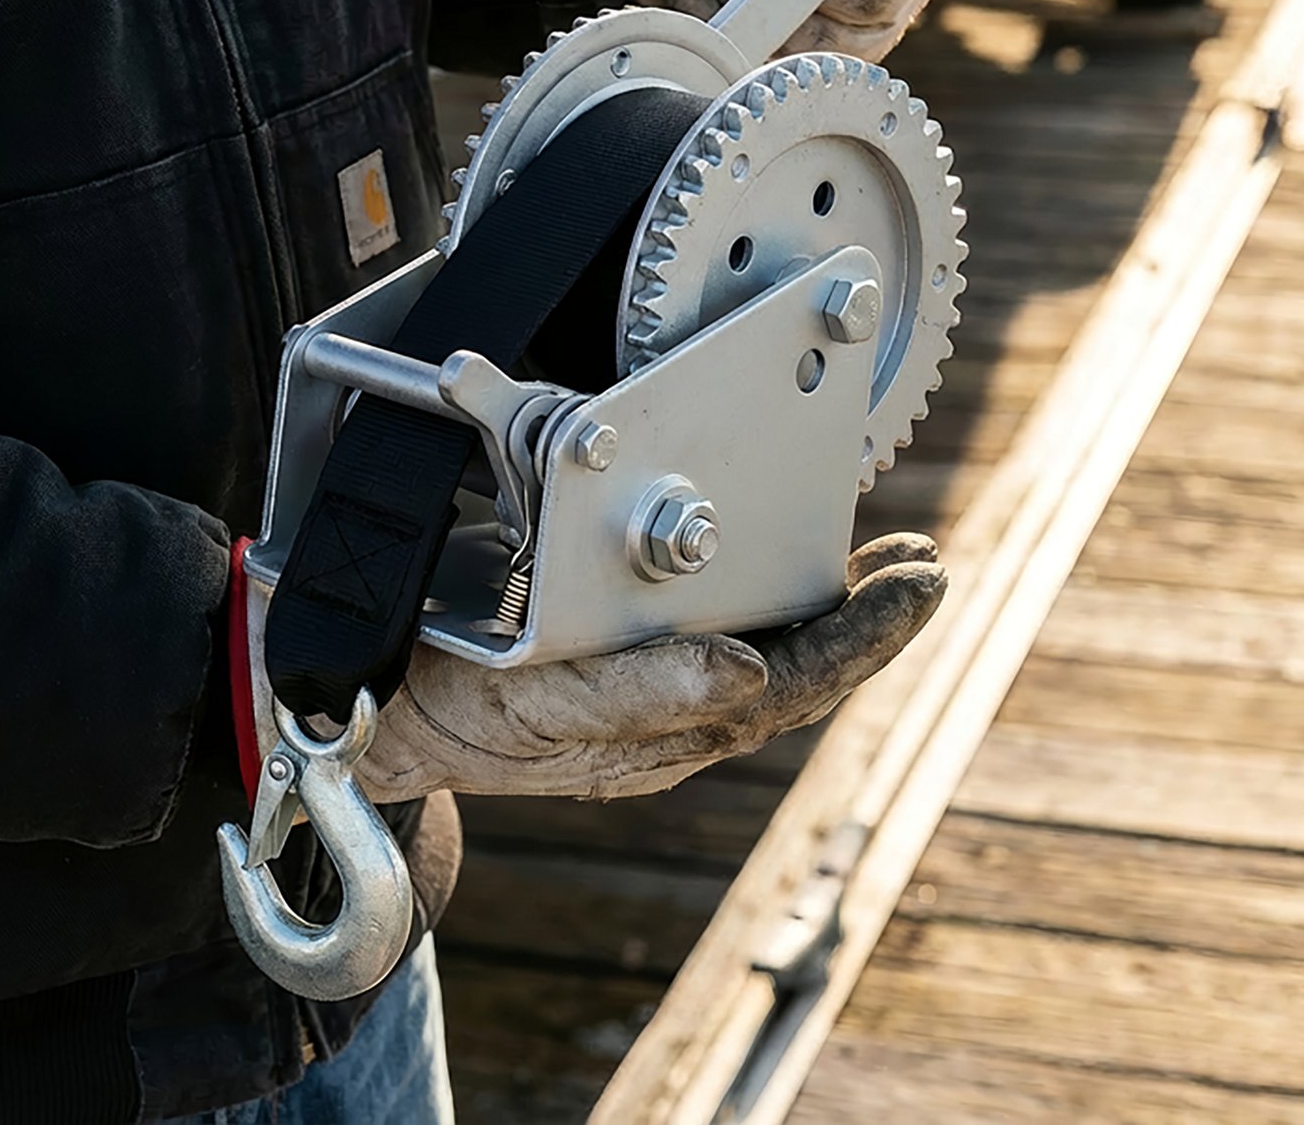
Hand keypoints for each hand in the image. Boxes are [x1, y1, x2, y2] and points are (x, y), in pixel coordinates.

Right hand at [353, 533, 944, 801]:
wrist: (379, 714)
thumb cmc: (449, 707)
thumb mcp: (536, 705)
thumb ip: (636, 695)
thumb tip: (745, 671)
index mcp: (655, 736)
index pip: (780, 693)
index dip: (849, 644)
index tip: (902, 593)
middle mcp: (668, 724)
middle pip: (793, 678)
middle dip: (868, 627)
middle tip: (925, 570)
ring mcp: (652, 701)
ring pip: (769, 660)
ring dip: (837, 614)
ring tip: (893, 568)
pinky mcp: (629, 668)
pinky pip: (727, 642)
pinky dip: (777, 609)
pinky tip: (796, 580)